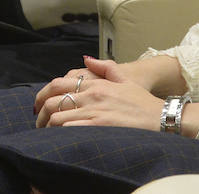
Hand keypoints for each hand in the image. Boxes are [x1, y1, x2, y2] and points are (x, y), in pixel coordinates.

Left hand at [33, 57, 163, 130]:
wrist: (160, 117)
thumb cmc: (143, 102)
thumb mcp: (124, 79)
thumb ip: (104, 67)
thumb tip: (86, 59)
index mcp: (96, 83)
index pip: (58, 84)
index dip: (42, 95)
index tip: (38, 106)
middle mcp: (92, 95)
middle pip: (53, 101)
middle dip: (40, 114)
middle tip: (40, 123)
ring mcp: (95, 111)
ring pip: (57, 117)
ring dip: (48, 127)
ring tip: (48, 134)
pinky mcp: (98, 126)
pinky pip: (69, 129)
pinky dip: (59, 134)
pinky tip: (60, 139)